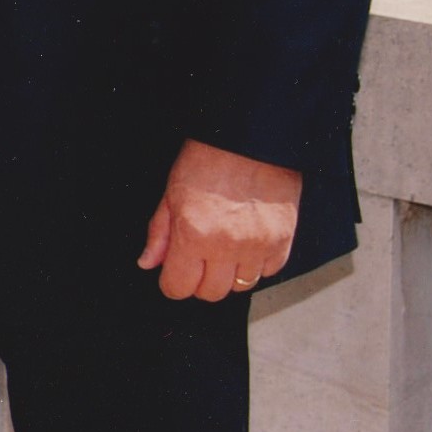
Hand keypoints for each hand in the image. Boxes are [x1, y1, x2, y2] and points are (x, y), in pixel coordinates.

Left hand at [138, 138, 300, 301]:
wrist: (250, 139)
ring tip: (224, 246)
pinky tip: (247, 241)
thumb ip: (159, 233)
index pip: (179, 287)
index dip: (172, 282)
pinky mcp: (283, 242)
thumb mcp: (171, 192)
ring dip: (230, 273)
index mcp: (193, 234)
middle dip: (199, 280)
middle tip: (198, 258)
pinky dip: (257, 263)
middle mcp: (226, 246)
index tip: (174, 273)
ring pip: (241, 286)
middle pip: (211, 293)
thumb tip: (148, 263)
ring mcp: (258, 246)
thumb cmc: (208, 159)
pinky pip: (268, 272)